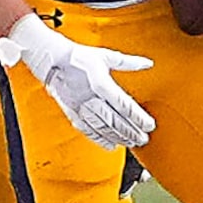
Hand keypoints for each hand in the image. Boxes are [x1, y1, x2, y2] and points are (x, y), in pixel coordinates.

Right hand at [1, 13, 153, 149]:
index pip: (125, 105)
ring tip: (131, 143)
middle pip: (116, 121)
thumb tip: (147, 63)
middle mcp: (92, 98)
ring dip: (119, 137)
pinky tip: (111, 145)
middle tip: (144, 139)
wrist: (52, 61)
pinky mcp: (72, 113)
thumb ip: (128, 62)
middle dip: (131, 132)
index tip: (150, 125)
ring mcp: (81, 107)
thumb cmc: (79, 57)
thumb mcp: (106, 56)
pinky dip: (100, 139)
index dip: (139, 117)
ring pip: (103, 128)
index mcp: (102, 84)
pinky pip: (88, 130)